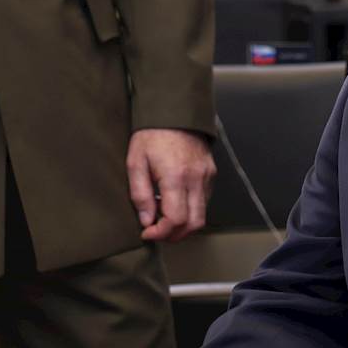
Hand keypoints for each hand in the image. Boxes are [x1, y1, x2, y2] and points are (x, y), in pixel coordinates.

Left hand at [126, 128, 214, 242]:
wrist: (174, 112)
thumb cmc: (152, 135)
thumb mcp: (136, 163)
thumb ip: (140, 194)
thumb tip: (146, 220)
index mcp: (175, 176)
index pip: (175, 219)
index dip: (161, 233)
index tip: (147, 232)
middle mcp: (196, 179)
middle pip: (193, 223)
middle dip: (174, 235)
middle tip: (157, 233)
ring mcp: (207, 176)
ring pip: (201, 215)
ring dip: (183, 225)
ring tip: (164, 218)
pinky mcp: (211, 174)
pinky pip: (204, 201)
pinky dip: (190, 210)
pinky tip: (174, 203)